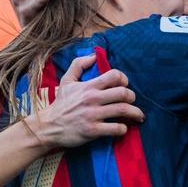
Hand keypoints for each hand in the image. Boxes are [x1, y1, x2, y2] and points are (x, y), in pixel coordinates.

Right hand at [29, 54, 144, 148]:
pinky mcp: (93, 131)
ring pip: (123, 110)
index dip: (123, 79)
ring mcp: (93, 115)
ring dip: (135, 113)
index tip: (124, 85)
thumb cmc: (60, 104)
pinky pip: (116, 128)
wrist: (48, 126)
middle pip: (123, 93)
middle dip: (132, 97)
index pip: (114, 76)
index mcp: (88, 86)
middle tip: (131, 102)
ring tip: (138, 116)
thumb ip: (78, 64)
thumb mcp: (66, 80)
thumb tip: (94, 55)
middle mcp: (92, 99)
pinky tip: (122, 128)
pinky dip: (123, 128)